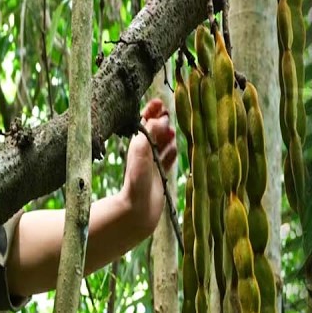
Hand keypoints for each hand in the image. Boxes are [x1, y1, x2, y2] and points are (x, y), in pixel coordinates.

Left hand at [121, 98, 177, 236]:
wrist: (137, 211)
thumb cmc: (136, 181)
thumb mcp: (141, 152)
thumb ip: (151, 133)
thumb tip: (162, 118)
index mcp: (137, 145)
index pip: (144, 122)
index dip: (151, 111)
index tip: (159, 101)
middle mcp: (144, 153)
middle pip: (153, 132)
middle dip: (161, 121)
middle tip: (169, 112)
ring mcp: (152, 165)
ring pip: (162, 145)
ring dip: (167, 136)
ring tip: (173, 131)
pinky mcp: (160, 176)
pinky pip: (167, 160)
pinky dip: (172, 153)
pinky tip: (175, 149)